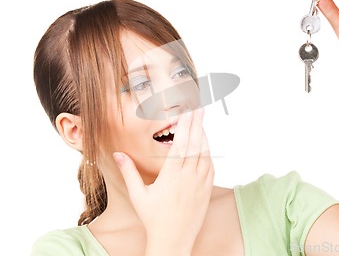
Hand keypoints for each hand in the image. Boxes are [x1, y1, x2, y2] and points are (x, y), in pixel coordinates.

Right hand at [113, 108, 213, 250]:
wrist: (173, 241)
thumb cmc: (153, 219)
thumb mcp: (138, 195)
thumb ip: (129, 172)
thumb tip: (118, 153)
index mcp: (172, 176)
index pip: (181, 144)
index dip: (186, 126)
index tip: (188, 111)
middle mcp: (188, 177)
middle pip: (195, 144)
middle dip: (197, 124)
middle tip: (199, 107)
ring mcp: (200, 183)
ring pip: (205, 154)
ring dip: (203, 136)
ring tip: (201, 121)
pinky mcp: (206, 190)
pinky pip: (210, 166)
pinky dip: (208, 152)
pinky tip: (205, 145)